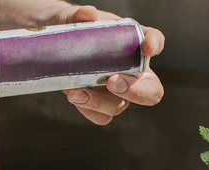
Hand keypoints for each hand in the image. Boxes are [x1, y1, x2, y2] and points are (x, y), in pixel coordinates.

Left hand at [57, 6, 164, 124]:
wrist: (52, 48)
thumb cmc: (73, 30)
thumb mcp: (74, 20)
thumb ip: (80, 16)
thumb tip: (89, 15)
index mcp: (133, 42)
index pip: (155, 40)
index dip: (155, 44)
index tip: (147, 47)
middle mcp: (131, 70)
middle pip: (151, 90)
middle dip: (136, 91)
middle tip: (112, 82)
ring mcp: (117, 92)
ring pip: (121, 106)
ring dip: (100, 103)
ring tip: (76, 92)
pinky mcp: (100, 105)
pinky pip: (102, 116)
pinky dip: (89, 110)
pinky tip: (75, 97)